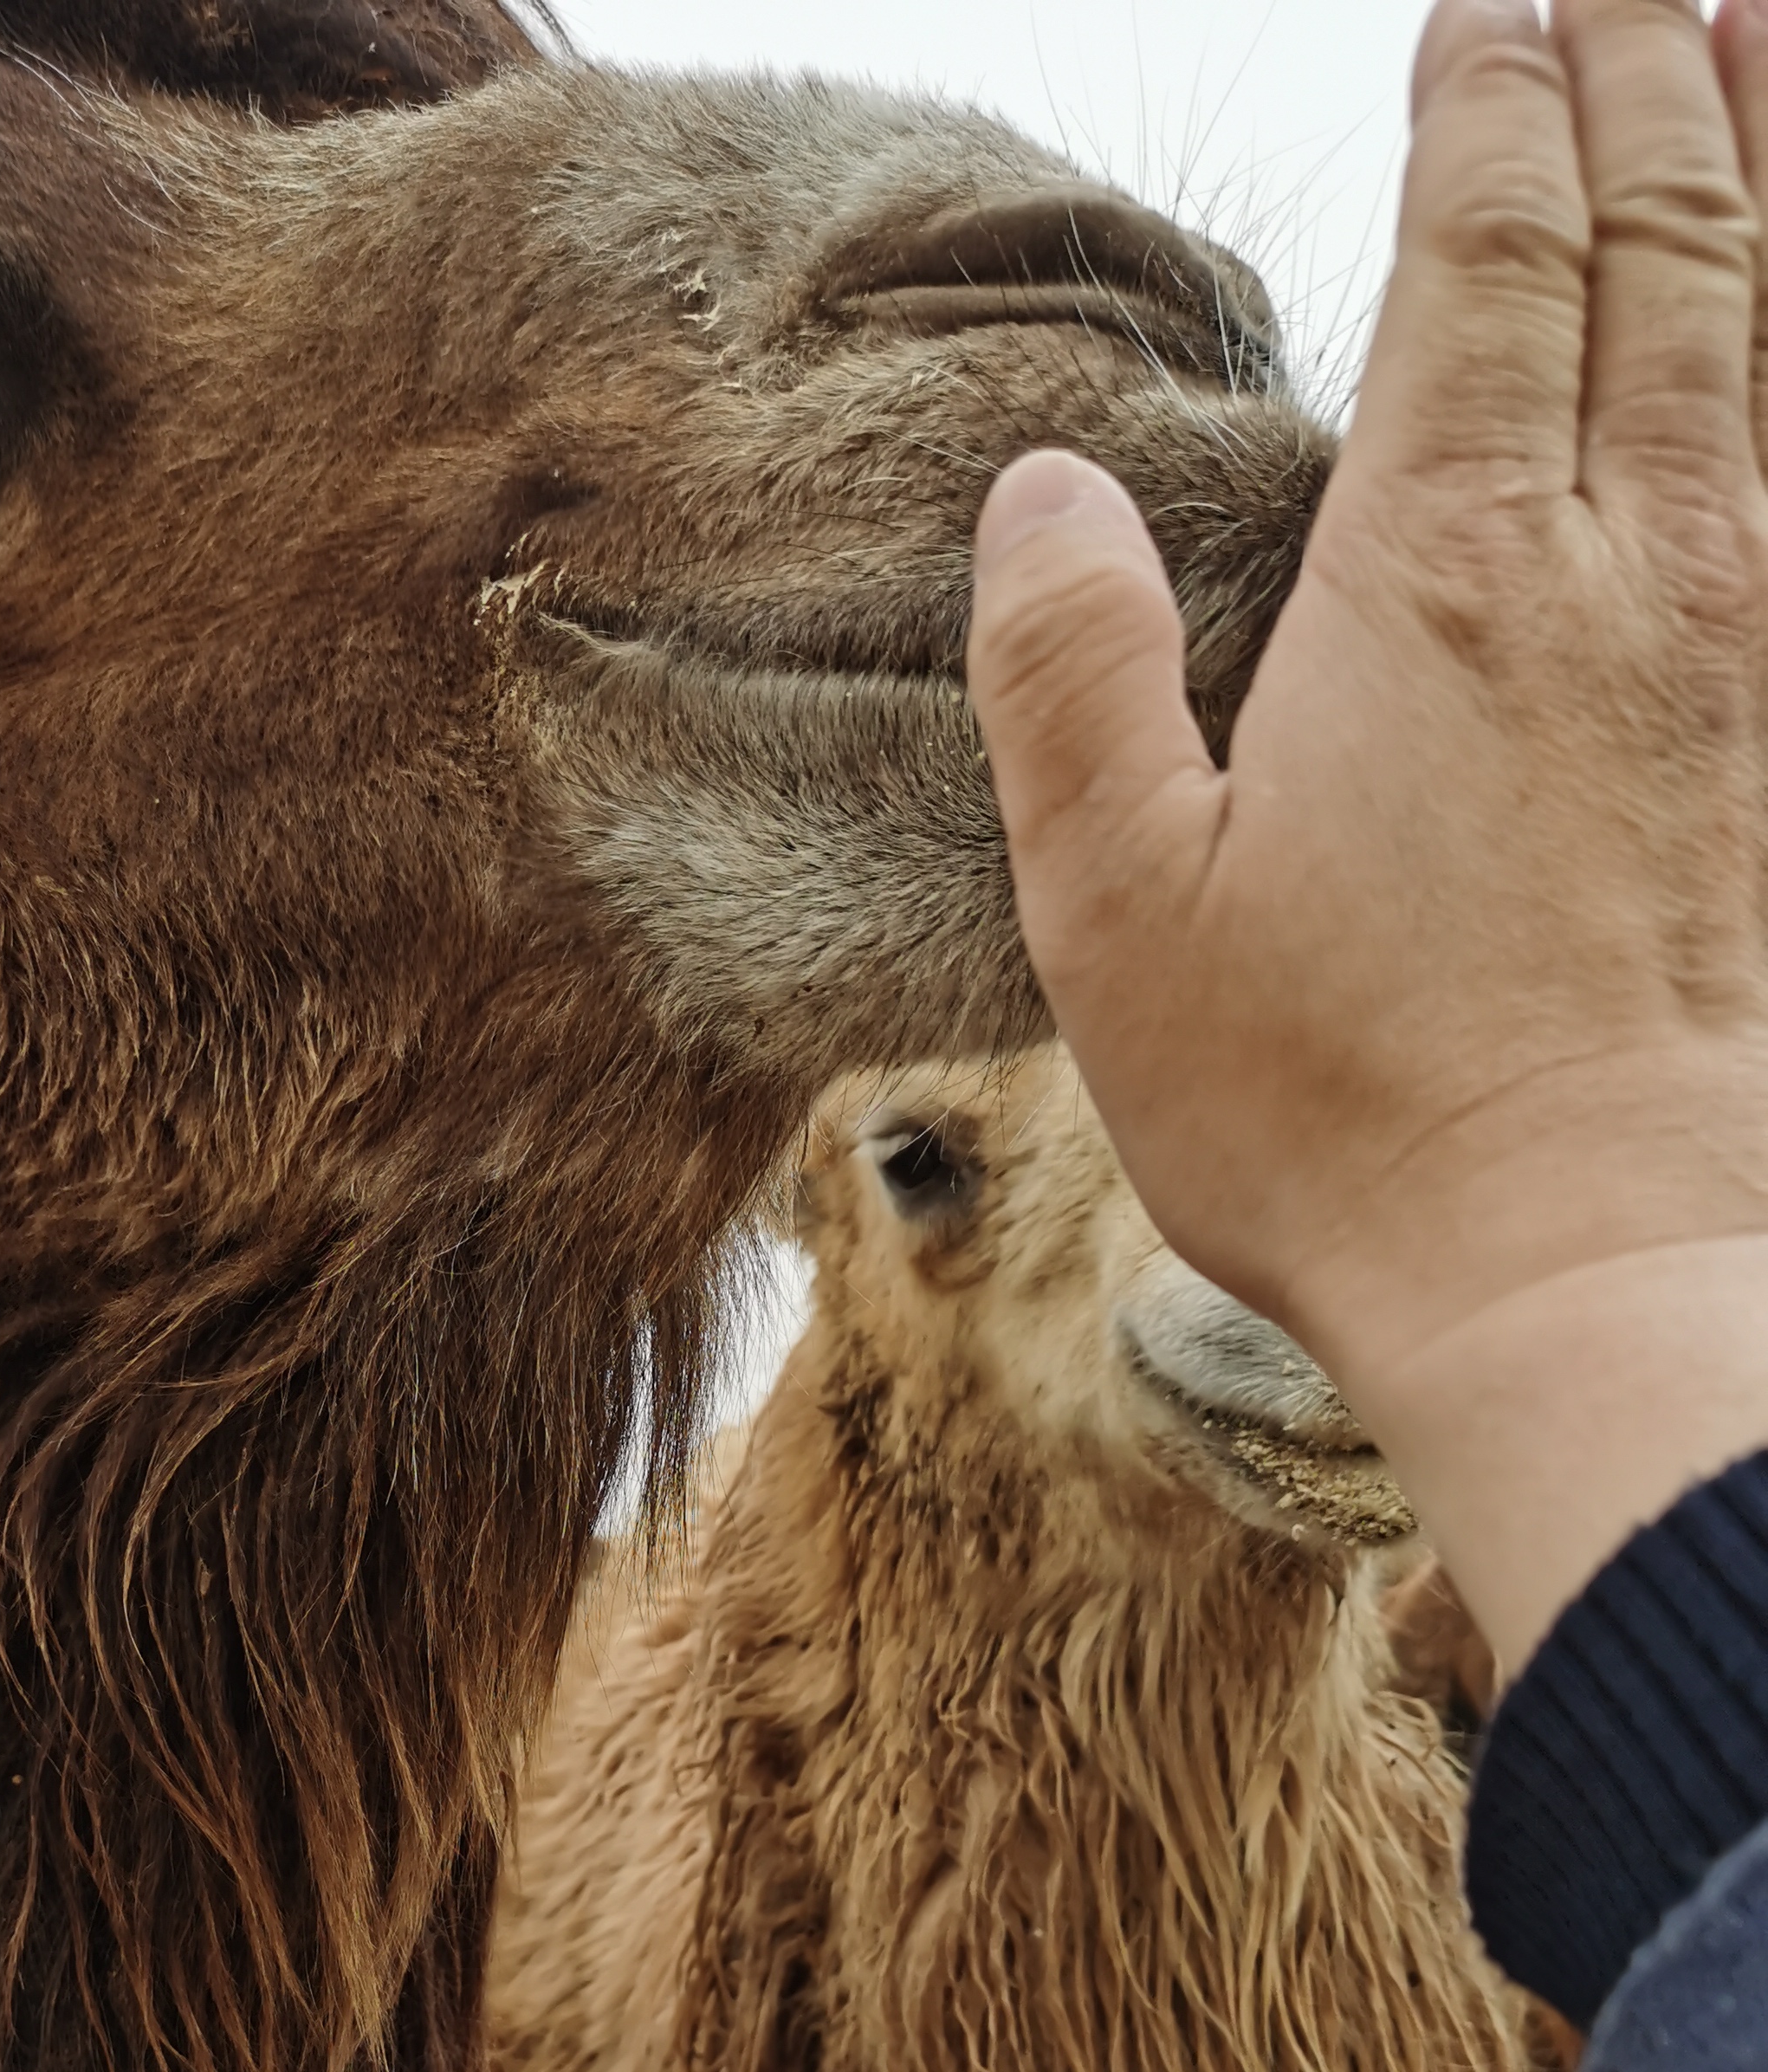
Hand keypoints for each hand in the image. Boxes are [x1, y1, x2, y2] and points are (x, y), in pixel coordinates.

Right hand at [965, 0, 1767, 1678]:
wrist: (1585, 1276)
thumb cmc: (1334, 1114)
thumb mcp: (1120, 911)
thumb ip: (1072, 675)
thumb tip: (1046, 484)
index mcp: (1445, 575)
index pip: (1489, 244)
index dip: (1490, 91)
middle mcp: (1632, 565)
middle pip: (1672, 232)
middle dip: (1651, 62)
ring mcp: (1748, 648)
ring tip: (1762, 27)